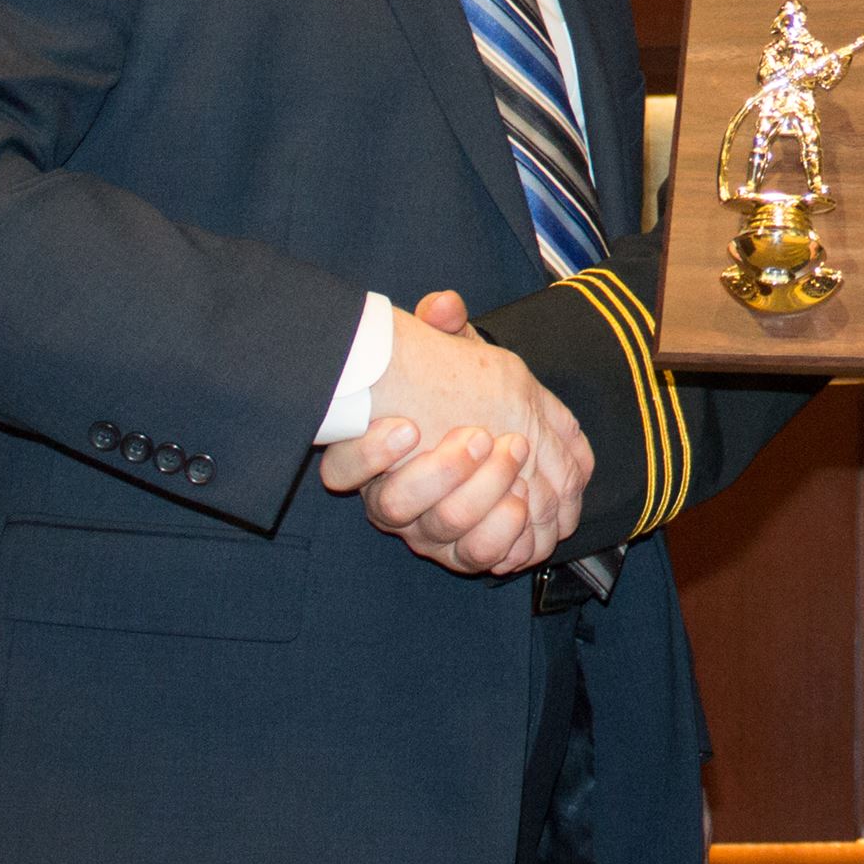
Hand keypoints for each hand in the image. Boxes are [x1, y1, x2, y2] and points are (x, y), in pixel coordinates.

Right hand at [318, 290, 592, 575]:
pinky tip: (522, 503)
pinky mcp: (467, 552)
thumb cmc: (464, 392)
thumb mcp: (457, 354)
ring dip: (482, 494)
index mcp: (377, 457)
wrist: (509, 439)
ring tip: (512, 454)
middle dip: (442, 471)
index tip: (408, 427)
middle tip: (480, 436)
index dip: (368, 455)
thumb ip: (447, 330)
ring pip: (441, 530)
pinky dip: (504, 536)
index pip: (341, 470)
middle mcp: (394, 501)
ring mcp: (428, 531)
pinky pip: (479, 558)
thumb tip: (444, 305)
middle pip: (395, 506)